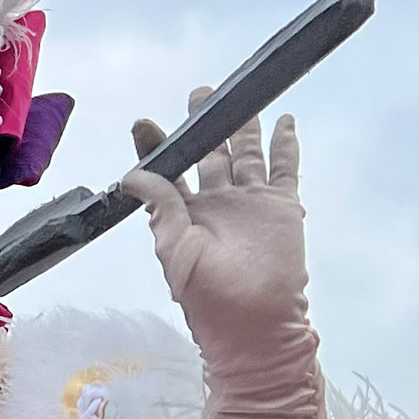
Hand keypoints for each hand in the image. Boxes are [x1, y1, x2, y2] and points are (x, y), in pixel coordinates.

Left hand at [122, 91, 310, 365]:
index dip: (157, 147)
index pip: (168, 172)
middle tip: (201, 94)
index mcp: (185, 215)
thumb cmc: (208, 297)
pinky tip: (284, 120)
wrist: (255, 324)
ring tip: (236, 95)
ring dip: (242, 126)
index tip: (144, 124)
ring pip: (247, 153)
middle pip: (210, 153)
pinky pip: (285, 168)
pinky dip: (286, 144)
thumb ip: (160, 206)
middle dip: (203, 125)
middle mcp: (218, 204)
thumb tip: (133, 174)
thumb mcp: (175, 249)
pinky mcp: (282, 207)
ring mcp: (251, 203)